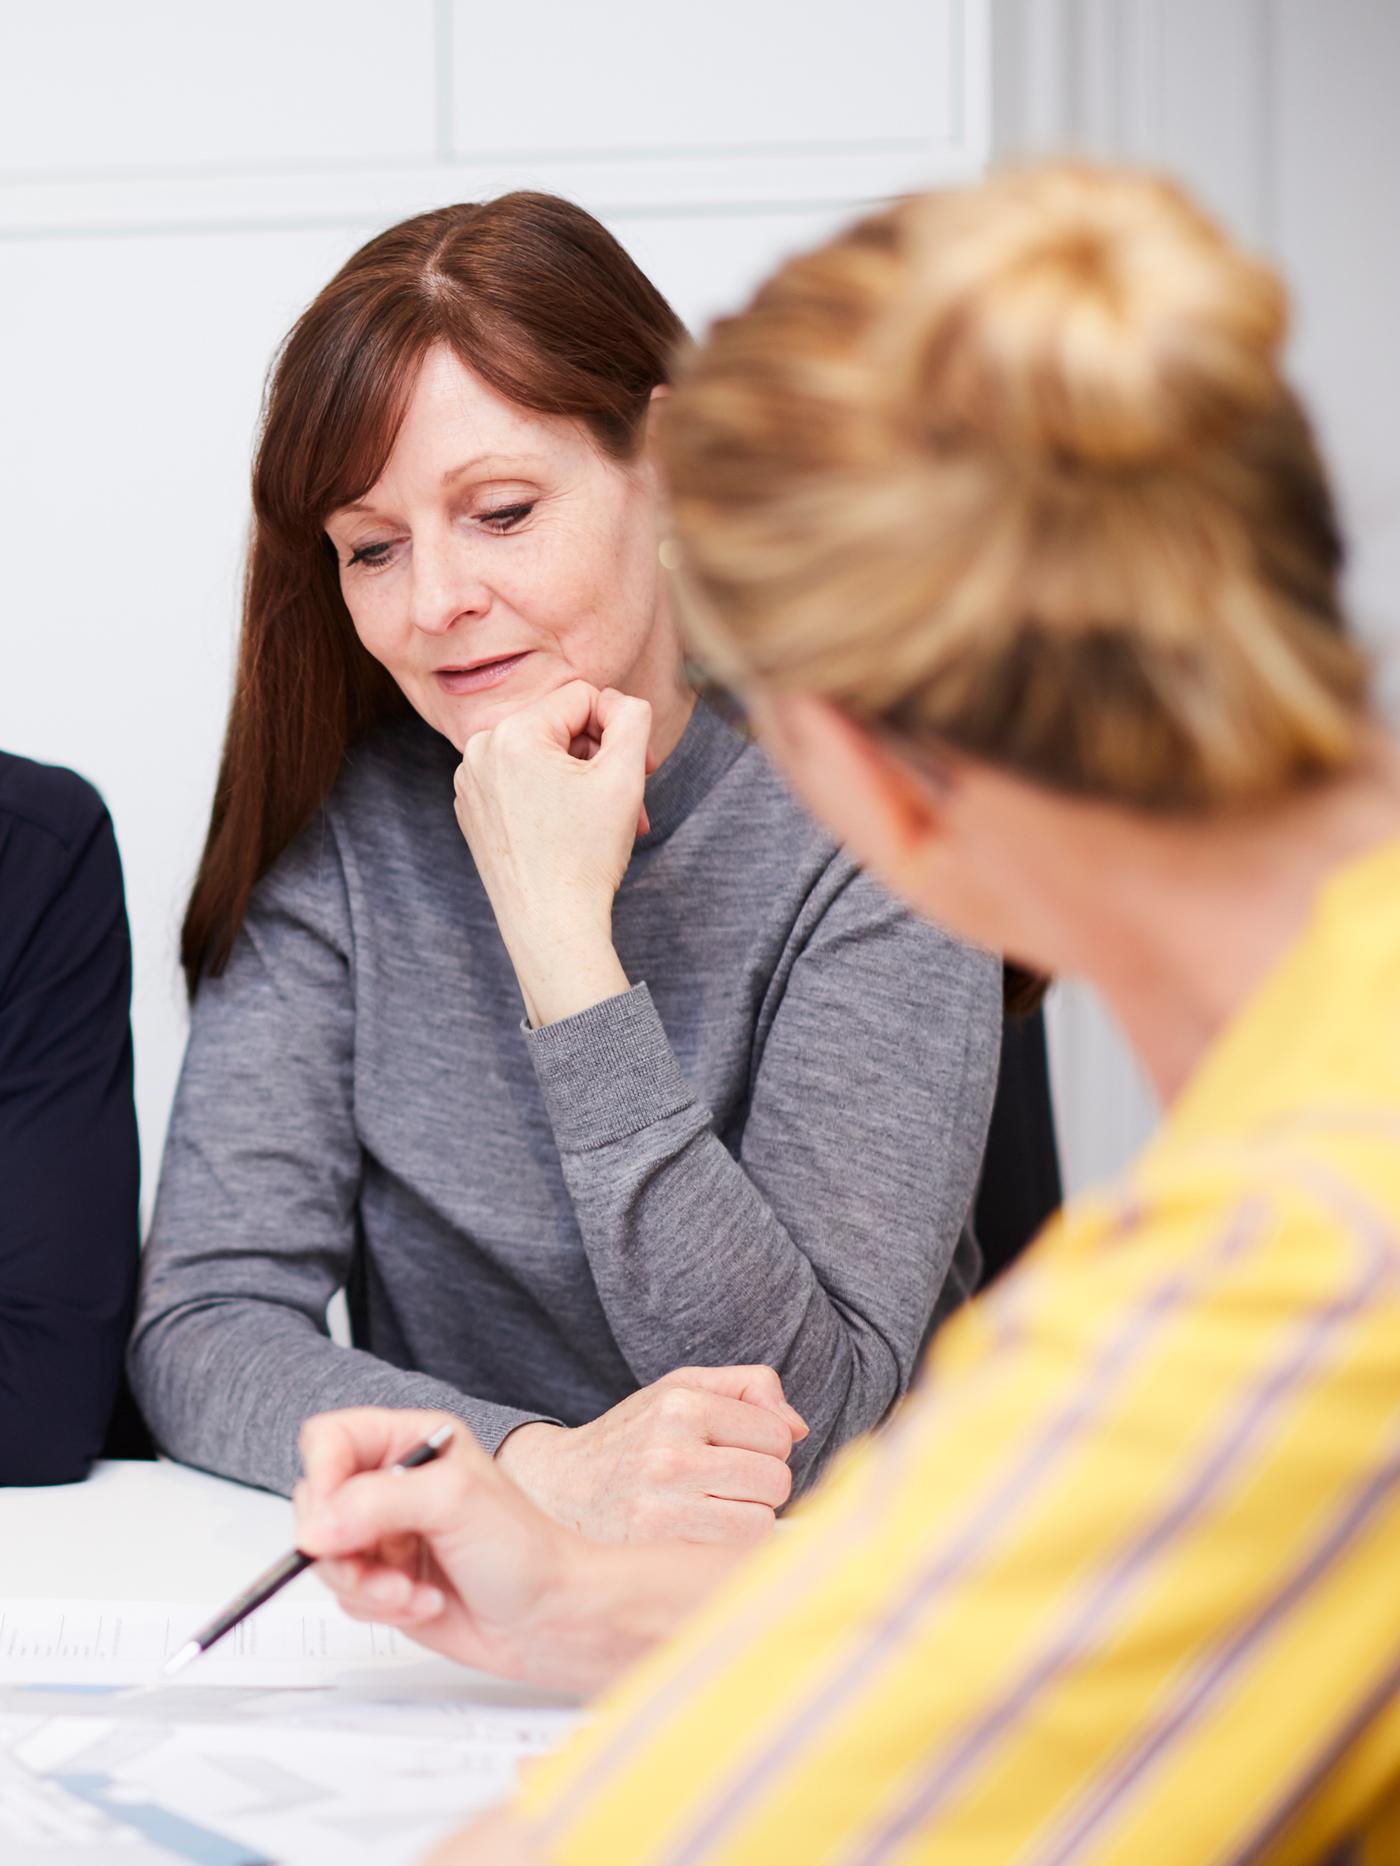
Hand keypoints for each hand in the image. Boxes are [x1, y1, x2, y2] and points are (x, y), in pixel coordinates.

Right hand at [295, 1406, 742, 1694]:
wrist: (552, 1617)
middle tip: (376, 1564)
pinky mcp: (386, 1580)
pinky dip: (378, 1607)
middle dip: (341, 1545)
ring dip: (363, 1584)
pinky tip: (424, 1603)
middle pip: (317, 1502)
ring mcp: (388, 1534)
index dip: (322, 1477)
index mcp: (412, 1441)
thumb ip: (376, 1503)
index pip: (330, 1440)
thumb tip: (316, 1526)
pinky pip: (346, 1595)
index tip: (333, 1520)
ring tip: (408, 1590)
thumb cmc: (525, 1550)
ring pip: (325, 1556)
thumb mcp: (453, 1503)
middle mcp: (395, 1483)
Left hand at [453, 681, 652, 1026]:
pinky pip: (519, 782)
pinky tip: (570, 831)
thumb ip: (633, 717)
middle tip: (631, 801)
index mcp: (511, 733)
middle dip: (600, 759)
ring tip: (604, 820)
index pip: (583, 697)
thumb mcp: (625, 774)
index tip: (640, 770)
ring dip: (580, 780)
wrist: (550, 925)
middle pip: (560, 727)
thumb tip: (620, 702)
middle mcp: (478, 750)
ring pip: (541, 756)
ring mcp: (469, 782)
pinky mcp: (471, 810)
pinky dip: (550, 798)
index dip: (619, 729)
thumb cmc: (587, 853)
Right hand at [494, 1364, 808, 1544]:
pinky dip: (726, 1550)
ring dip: (746, 1520)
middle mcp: (670, 1452)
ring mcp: (661, 1505)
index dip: (764, 1447)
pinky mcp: (655, 1550)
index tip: (733, 1452)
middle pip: (776, 1481)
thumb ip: (747, 1389)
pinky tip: (697, 1535)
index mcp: (681, 1404)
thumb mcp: (680, 1389)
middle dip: (760, 1485)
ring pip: (760, 1523)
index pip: (777, 1436)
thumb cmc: (633, 1437)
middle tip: (723, 1484)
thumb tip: (798, 1428)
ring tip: (711, 1509)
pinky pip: (731, 1557)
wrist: (557, 1486)